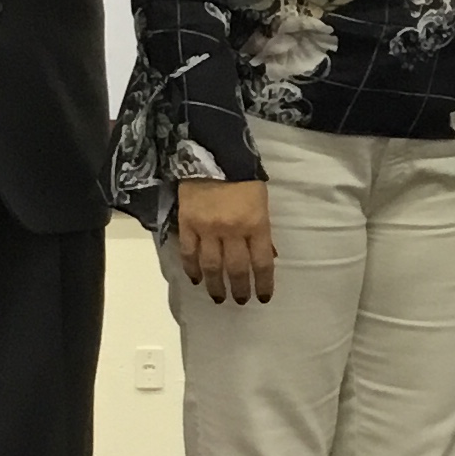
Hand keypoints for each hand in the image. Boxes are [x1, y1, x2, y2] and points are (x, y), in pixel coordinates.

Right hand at [177, 178, 276, 304]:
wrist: (214, 154)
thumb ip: (263, 231)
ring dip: (215, 285)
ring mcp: (207, 228)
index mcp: (256, 224)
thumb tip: (267, 257)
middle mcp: (232, 230)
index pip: (262, 262)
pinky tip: (195, 279)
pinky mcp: (187, 223)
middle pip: (236, 269)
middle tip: (239, 301)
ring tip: (218, 297)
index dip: (263, 283)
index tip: (263, 297)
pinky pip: (188, 252)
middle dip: (239, 289)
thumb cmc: (244, 178)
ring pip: (211, 266)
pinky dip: (191, 268)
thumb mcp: (262, 203)